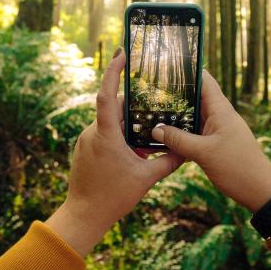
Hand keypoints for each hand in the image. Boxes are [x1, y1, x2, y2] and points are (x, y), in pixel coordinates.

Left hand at [46, 48, 182, 255]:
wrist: (84, 216)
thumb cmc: (112, 197)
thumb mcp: (146, 178)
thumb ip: (168, 161)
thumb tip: (187, 151)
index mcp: (105, 134)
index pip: (107, 94)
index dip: (113, 71)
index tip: (121, 53)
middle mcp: (92, 132)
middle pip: (114, 108)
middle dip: (134, 107)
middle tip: (154, 103)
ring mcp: (86, 140)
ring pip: (110, 122)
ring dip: (128, 125)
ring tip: (148, 133)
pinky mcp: (85, 149)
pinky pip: (104, 133)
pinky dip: (119, 135)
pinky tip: (134, 150)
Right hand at [151, 70, 270, 213]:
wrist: (260, 191)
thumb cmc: (238, 168)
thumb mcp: (204, 153)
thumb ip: (179, 140)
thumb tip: (156, 129)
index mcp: (221, 110)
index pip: (204, 80)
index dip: (188, 70)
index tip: (167, 65)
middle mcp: (219, 116)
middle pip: (195, 97)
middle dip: (175, 94)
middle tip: (150, 91)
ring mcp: (217, 130)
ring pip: (193, 117)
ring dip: (176, 116)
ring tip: (152, 111)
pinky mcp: (215, 143)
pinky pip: (194, 132)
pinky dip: (181, 133)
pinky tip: (165, 136)